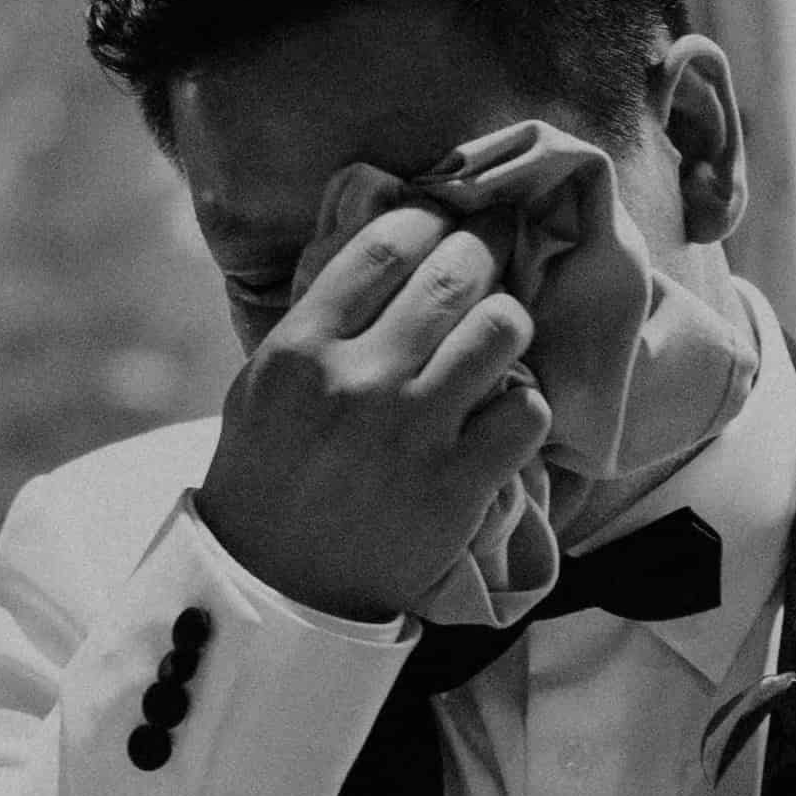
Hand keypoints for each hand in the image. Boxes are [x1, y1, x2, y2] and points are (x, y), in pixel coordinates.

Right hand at [188, 166, 551, 620]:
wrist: (278, 586)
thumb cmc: (271, 470)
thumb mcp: (267, 378)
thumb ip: (320, 302)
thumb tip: (375, 209)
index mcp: (302, 348)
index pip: (389, 241)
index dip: (431, 219)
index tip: (445, 225)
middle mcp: (358, 381)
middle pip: (455, 273)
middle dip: (482, 257)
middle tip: (484, 268)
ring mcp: (412, 433)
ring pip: (502, 328)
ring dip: (506, 326)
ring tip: (492, 344)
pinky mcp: (458, 487)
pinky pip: (528, 411)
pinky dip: (522, 409)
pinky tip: (498, 418)